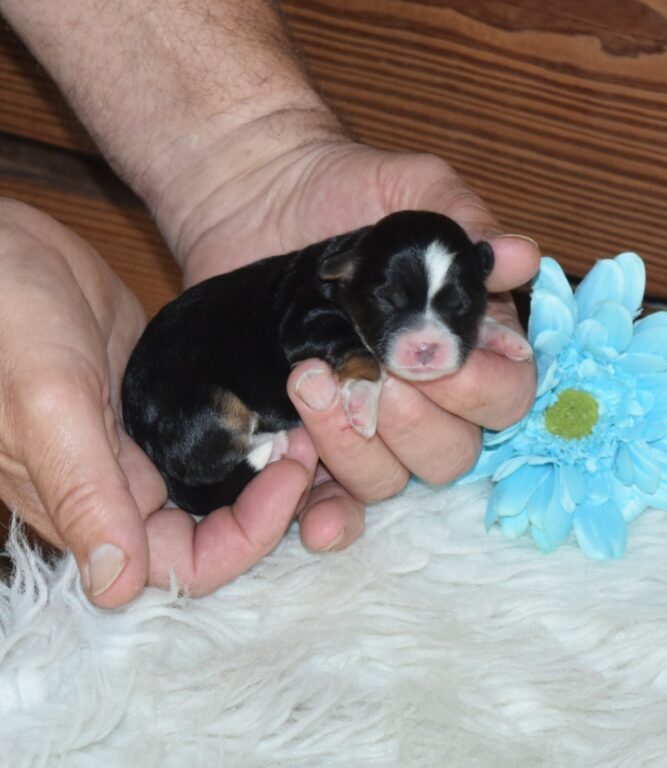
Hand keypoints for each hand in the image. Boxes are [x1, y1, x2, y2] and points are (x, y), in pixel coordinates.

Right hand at [0, 200, 315, 606]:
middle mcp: (123, 488)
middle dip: (271, 501)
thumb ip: (81, 490)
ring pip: (222, 485)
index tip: (288, 474)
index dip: (246, 538)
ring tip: (305, 422)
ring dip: (267, 466)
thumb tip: (116, 586)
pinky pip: (218, 435)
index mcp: (93, 506)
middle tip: (306, 443)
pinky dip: (252, 428)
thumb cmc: (7, 316)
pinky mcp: (162, 405)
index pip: (184, 564)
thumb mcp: (47, 400)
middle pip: (216, 530)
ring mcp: (145, 446)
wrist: (6, 248)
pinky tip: (283, 402)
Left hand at [159, 135, 539, 553]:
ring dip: (360, 449)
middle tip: (377, 373)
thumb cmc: (347, 191)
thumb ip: (467, 224)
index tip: (438, 357)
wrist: (258, 198)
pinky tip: (309, 500)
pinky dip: (329, 514)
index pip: (506, 397)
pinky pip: (333, 500)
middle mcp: (424, 397)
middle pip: (453, 454)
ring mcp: (367, 423)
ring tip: (314, 382)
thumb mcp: (415, 192)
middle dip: (419, 424)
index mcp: (466, 345)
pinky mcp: (311, 438)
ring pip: (391, 480)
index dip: (482, 390)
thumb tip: (523, 256)